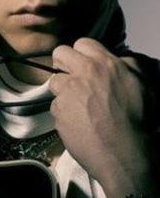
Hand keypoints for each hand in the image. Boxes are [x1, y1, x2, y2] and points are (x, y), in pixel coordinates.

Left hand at [48, 38, 155, 197]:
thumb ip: (129, 66)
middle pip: (59, 53)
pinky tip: (78, 122)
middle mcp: (83, 74)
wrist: (126, 154)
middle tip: (72, 77)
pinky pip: (55, 105)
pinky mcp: (58, 111)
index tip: (84, 63)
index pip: (83, 43)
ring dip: (62, 90)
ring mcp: (67, 92)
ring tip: (78, 104)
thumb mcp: (143, 85)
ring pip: (54, 81)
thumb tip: (121, 58)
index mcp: (105, 64)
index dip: (82, 53)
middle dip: (63, 63)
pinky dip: (63, 112)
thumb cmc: (139, 121)